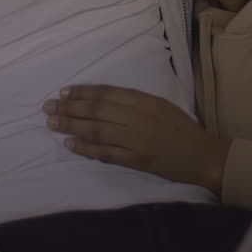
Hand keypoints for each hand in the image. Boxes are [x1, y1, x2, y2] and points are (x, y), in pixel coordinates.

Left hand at [44, 85, 230, 193]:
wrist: (202, 155)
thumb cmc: (181, 129)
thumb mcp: (160, 106)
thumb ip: (134, 102)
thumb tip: (102, 100)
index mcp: (145, 101)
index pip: (107, 94)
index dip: (83, 92)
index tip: (65, 92)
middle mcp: (138, 117)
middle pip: (97, 110)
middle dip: (70, 107)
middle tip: (49, 106)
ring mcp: (136, 140)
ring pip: (97, 130)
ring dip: (72, 126)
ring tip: (52, 123)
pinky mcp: (136, 160)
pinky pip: (106, 153)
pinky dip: (86, 148)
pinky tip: (70, 144)